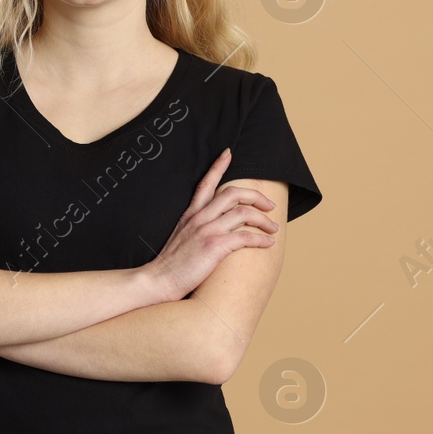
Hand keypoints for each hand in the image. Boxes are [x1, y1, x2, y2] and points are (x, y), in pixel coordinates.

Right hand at [143, 147, 278, 302]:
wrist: (159, 279)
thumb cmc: (171, 264)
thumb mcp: (181, 236)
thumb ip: (195, 226)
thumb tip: (212, 226)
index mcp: (191, 214)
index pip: (205, 183)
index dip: (218, 166)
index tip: (228, 153)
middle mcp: (200, 218)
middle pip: (234, 194)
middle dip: (256, 196)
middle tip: (270, 205)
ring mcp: (207, 231)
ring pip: (244, 213)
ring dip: (264, 220)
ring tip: (273, 228)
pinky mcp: (215, 246)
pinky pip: (245, 236)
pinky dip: (261, 239)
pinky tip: (268, 243)